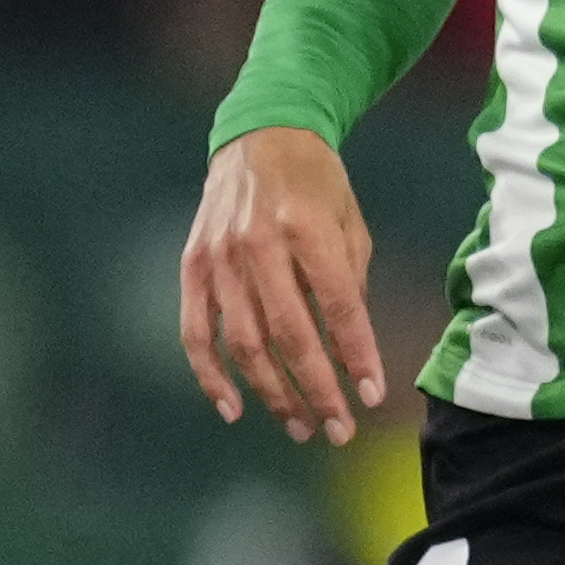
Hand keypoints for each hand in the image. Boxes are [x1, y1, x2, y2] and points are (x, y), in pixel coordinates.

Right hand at [181, 126, 385, 445]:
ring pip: (243, 344)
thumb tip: (350, 354)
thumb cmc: (317, 184)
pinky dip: (211, 376)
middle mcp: (258, 244)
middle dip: (316, 390)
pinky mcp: (192, 267)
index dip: (355, 356)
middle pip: (288, 335)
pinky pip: (197, 332)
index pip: (338, 307)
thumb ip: (349, 285)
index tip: (371, 395)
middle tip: (338, 430)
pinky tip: (234, 409)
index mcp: (308, 229)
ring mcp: (219, 258)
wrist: (260, 134)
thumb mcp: (350, 224)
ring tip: (300, 426)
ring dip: (272, 393)